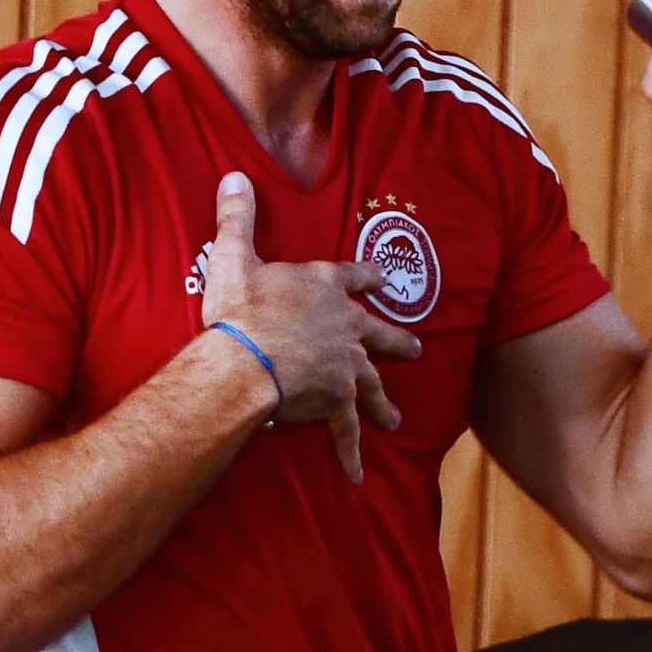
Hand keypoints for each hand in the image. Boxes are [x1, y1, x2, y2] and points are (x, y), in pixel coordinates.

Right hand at [200, 171, 421, 482]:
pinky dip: (351, 453)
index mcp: (325, 288)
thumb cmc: (240, 309)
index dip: (369, 278)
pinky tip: (358, 474)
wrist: (247, 360)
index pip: (355, 277)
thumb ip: (238, 217)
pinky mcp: (335, 401)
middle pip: (378, 333)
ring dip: (383, 400)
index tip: (384, 282)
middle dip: (396, 341)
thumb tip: (235, 177)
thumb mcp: (234, 255)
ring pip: (372, 383)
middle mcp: (346, 325)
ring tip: (396, 417)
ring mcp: (346, 365)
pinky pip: (346, 431)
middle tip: (416, 348)